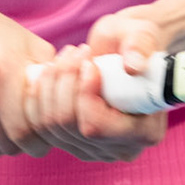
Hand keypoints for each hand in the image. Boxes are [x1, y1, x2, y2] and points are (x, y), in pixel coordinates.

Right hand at [0, 0, 55, 158]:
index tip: (46, 131)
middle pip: (10, 144)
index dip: (42, 137)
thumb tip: (81, 99)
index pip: (29, 131)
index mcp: (1, 71)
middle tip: (30, 131)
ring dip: (2, 143)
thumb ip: (52, 73)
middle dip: (24, 142)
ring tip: (6, 122)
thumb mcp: (24, 41)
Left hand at [23, 44, 165, 162]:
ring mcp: (93, 149)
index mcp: (145, 131)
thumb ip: (141, 45)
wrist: (123, 51)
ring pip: (51, 126)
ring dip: (51, 85)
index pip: (97, 127)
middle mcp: (120, 149)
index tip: (89, 63)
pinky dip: (38, 96)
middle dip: (64, 83)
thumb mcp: (143, 35)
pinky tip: (48, 71)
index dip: (84, 94)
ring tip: (66, 56)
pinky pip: (41, 126)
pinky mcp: (72, 142)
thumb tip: (133, 66)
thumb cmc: (137, 42)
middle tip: (75, 52)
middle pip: (69, 127)